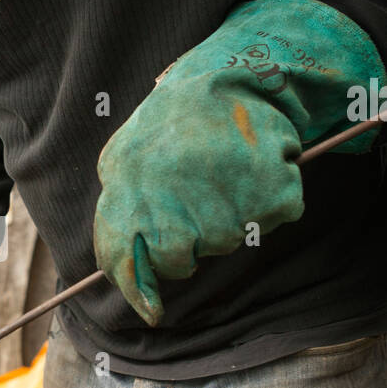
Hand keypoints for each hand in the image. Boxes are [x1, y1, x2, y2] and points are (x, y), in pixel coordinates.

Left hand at [93, 0, 383, 325]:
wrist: (227, 78)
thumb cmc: (171, 121)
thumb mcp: (123, 156)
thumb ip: (116, 209)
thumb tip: (119, 267)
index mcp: (130, 197)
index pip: (126, 264)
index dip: (138, 291)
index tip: (150, 309)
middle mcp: (176, 210)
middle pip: (179, 262)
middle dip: (185, 245)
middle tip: (193, 202)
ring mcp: (226, 209)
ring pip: (225, 242)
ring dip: (224, 217)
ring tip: (218, 172)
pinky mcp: (272, 201)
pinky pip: (268, 220)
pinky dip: (265, 201)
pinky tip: (249, 169)